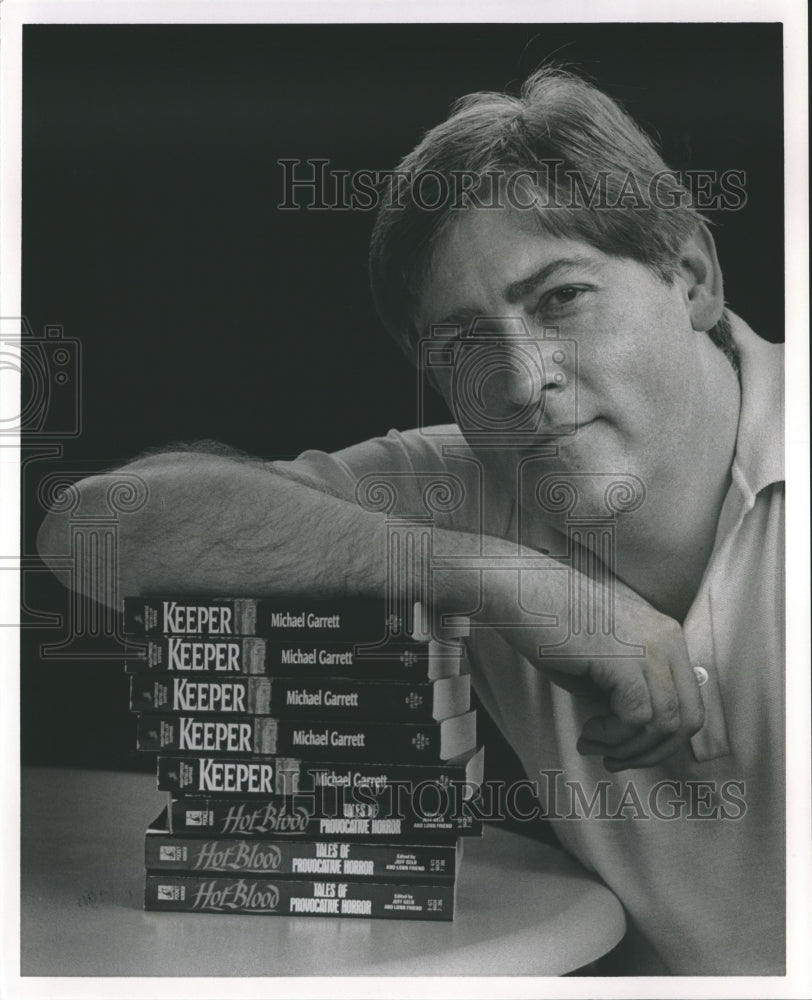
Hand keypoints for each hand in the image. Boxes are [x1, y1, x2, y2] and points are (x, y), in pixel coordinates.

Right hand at [536, 597, 703, 770]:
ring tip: (593, 743)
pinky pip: (636, 718)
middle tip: (615, 759)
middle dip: (652, 752)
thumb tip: (632, 734)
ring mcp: (649, 647)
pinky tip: (588, 731)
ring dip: (627, 747)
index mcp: (665, 635)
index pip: (690, 702)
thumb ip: (627, 689)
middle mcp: (666, 639)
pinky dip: (613, 736)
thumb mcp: (602, 659)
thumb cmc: (549, 624)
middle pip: (688, 718)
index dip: (663, 739)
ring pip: (664, 724)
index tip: (630, 749)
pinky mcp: (625, 660)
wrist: (518, 593)